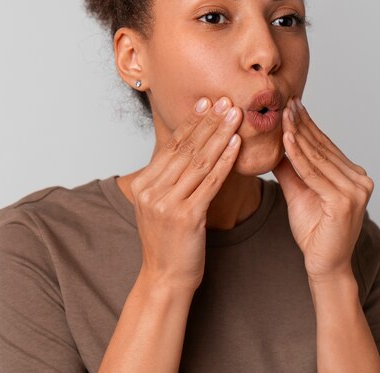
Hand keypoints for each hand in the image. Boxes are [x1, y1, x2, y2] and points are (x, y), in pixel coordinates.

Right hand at [130, 96, 242, 292]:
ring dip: (219, 136)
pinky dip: (224, 162)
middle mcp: (152, 191)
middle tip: (226, 101)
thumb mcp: (159, 205)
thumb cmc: (168, 242)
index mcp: (144, 184)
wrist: (165, 278)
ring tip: (234, 116)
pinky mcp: (186, 217)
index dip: (192, 123)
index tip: (207, 102)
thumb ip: (167, 178)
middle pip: (185, 149)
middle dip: (208, 123)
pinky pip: (210, 183)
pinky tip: (235, 145)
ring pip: (199, 162)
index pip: (172, 146)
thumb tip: (185, 149)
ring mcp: (167, 204)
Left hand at [272, 97, 374, 281]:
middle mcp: (359, 180)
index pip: (325, 145)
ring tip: (283, 115)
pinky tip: (287, 139)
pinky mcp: (344, 202)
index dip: (307, 125)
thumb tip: (275, 145)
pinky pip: (314, 174)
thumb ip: (291, 168)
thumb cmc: (314, 231)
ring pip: (318, 157)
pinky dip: (298, 156)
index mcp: (352, 176)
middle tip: (285, 102)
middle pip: (322, 147)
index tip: (291, 105)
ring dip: (298, 134)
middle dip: (302, 123)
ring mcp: (355, 191)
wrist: (324, 265)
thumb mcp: (298, 192)